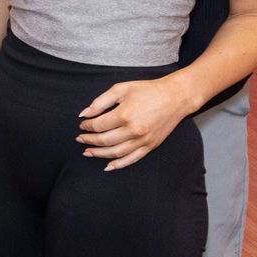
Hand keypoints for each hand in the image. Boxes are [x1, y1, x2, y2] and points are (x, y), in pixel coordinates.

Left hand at [78, 76, 193, 169]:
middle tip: (80, 139)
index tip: (82, 124)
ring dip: (99, 154)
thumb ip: (100, 102)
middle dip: (89, 140)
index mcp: (124, 115)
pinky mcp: (151, 146)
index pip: (98, 126)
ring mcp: (143, 141)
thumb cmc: (147, 90)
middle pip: (104, 140)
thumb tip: (84, 114)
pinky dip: (119, 164)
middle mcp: (133, 131)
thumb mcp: (121, 89)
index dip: (86, 126)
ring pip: (116, 153)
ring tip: (88, 152)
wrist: (175, 97)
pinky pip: (132, 159)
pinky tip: (108, 166)